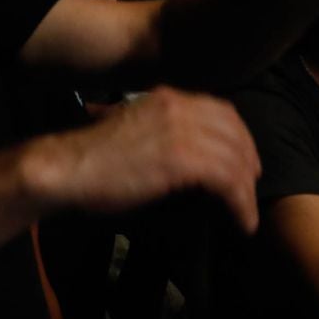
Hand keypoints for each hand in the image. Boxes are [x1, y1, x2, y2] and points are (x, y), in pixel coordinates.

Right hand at [26, 88, 261, 231]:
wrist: (67, 167)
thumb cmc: (91, 157)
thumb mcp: (131, 128)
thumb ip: (159, 131)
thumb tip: (183, 152)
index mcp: (167, 98)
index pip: (222, 110)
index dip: (240, 135)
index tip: (244, 160)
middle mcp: (179, 107)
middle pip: (235, 131)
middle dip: (249, 161)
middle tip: (251, 187)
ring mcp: (181, 131)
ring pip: (236, 158)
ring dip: (247, 190)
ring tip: (247, 214)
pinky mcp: (181, 160)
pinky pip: (228, 181)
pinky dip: (241, 204)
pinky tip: (242, 221)